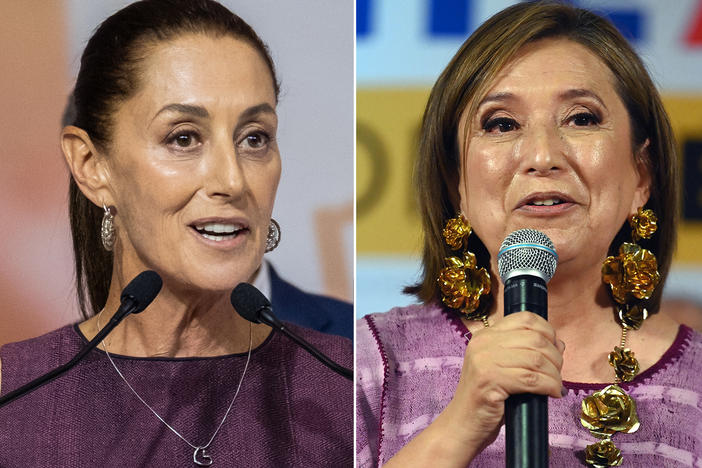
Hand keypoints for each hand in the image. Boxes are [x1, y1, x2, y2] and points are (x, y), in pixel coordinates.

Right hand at [386, 311, 563, 466]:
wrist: (462, 424)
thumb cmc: (488, 399)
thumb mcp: (504, 368)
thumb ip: (526, 352)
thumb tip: (559, 344)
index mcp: (485, 335)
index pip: (525, 318)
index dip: (548, 331)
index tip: (554, 350)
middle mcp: (483, 343)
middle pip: (535, 338)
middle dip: (555, 357)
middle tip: (557, 373)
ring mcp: (484, 361)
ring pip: (537, 359)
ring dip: (555, 374)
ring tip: (556, 386)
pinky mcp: (489, 381)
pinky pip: (532, 379)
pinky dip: (550, 386)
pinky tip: (553, 393)